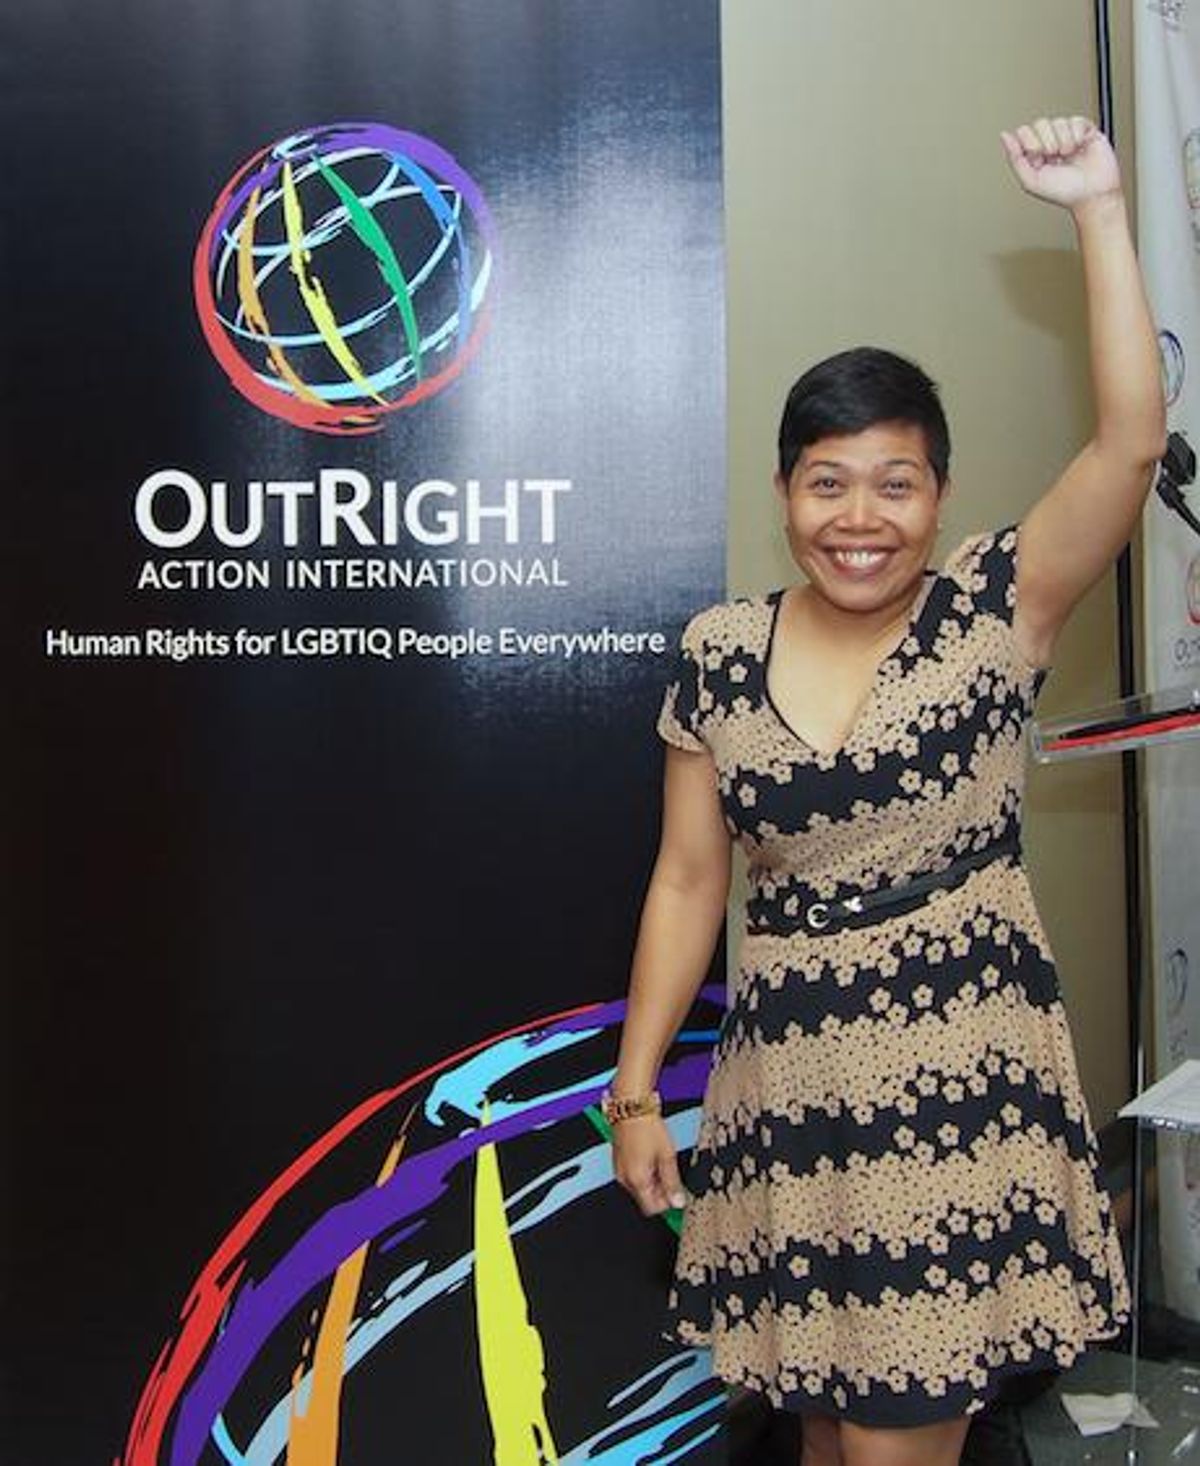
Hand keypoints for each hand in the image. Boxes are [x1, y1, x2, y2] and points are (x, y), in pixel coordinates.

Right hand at [612, 1114, 687, 1215]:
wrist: (631, 1107)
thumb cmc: (647, 1126)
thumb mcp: (667, 1155)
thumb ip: (673, 1182)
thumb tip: (678, 1202)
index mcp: (636, 1180)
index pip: (652, 1209)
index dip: (667, 1203)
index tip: (677, 1192)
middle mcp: (625, 1178)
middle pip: (645, 1199)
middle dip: (660, 1191)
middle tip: (671, 1172)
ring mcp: (620, 1170)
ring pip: (639, 1187)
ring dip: (653, 1181)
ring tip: (661, 1160)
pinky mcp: (619, 1162)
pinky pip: (633, 1176)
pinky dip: (644, 1172)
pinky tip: (651, 1156)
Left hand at [1001, 116, 1121, 212]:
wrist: (1092, 194)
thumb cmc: (1064, 192)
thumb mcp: (1031, 181)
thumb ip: (1015, 158)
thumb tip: (1004, 135)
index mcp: (1036, 153)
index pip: (1024, 132)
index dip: (1030, 143)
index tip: (1038, 158)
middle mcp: (1051, 142)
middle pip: (1040, 123)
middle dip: (1046, 142)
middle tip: (1055, 158)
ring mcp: (1068, 135)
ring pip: (1058, 121)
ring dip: (1063, 142)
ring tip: (1068, 156)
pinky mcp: (1085, 130)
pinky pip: (1075, 120)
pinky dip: (1076, 136)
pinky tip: (1079, 148)